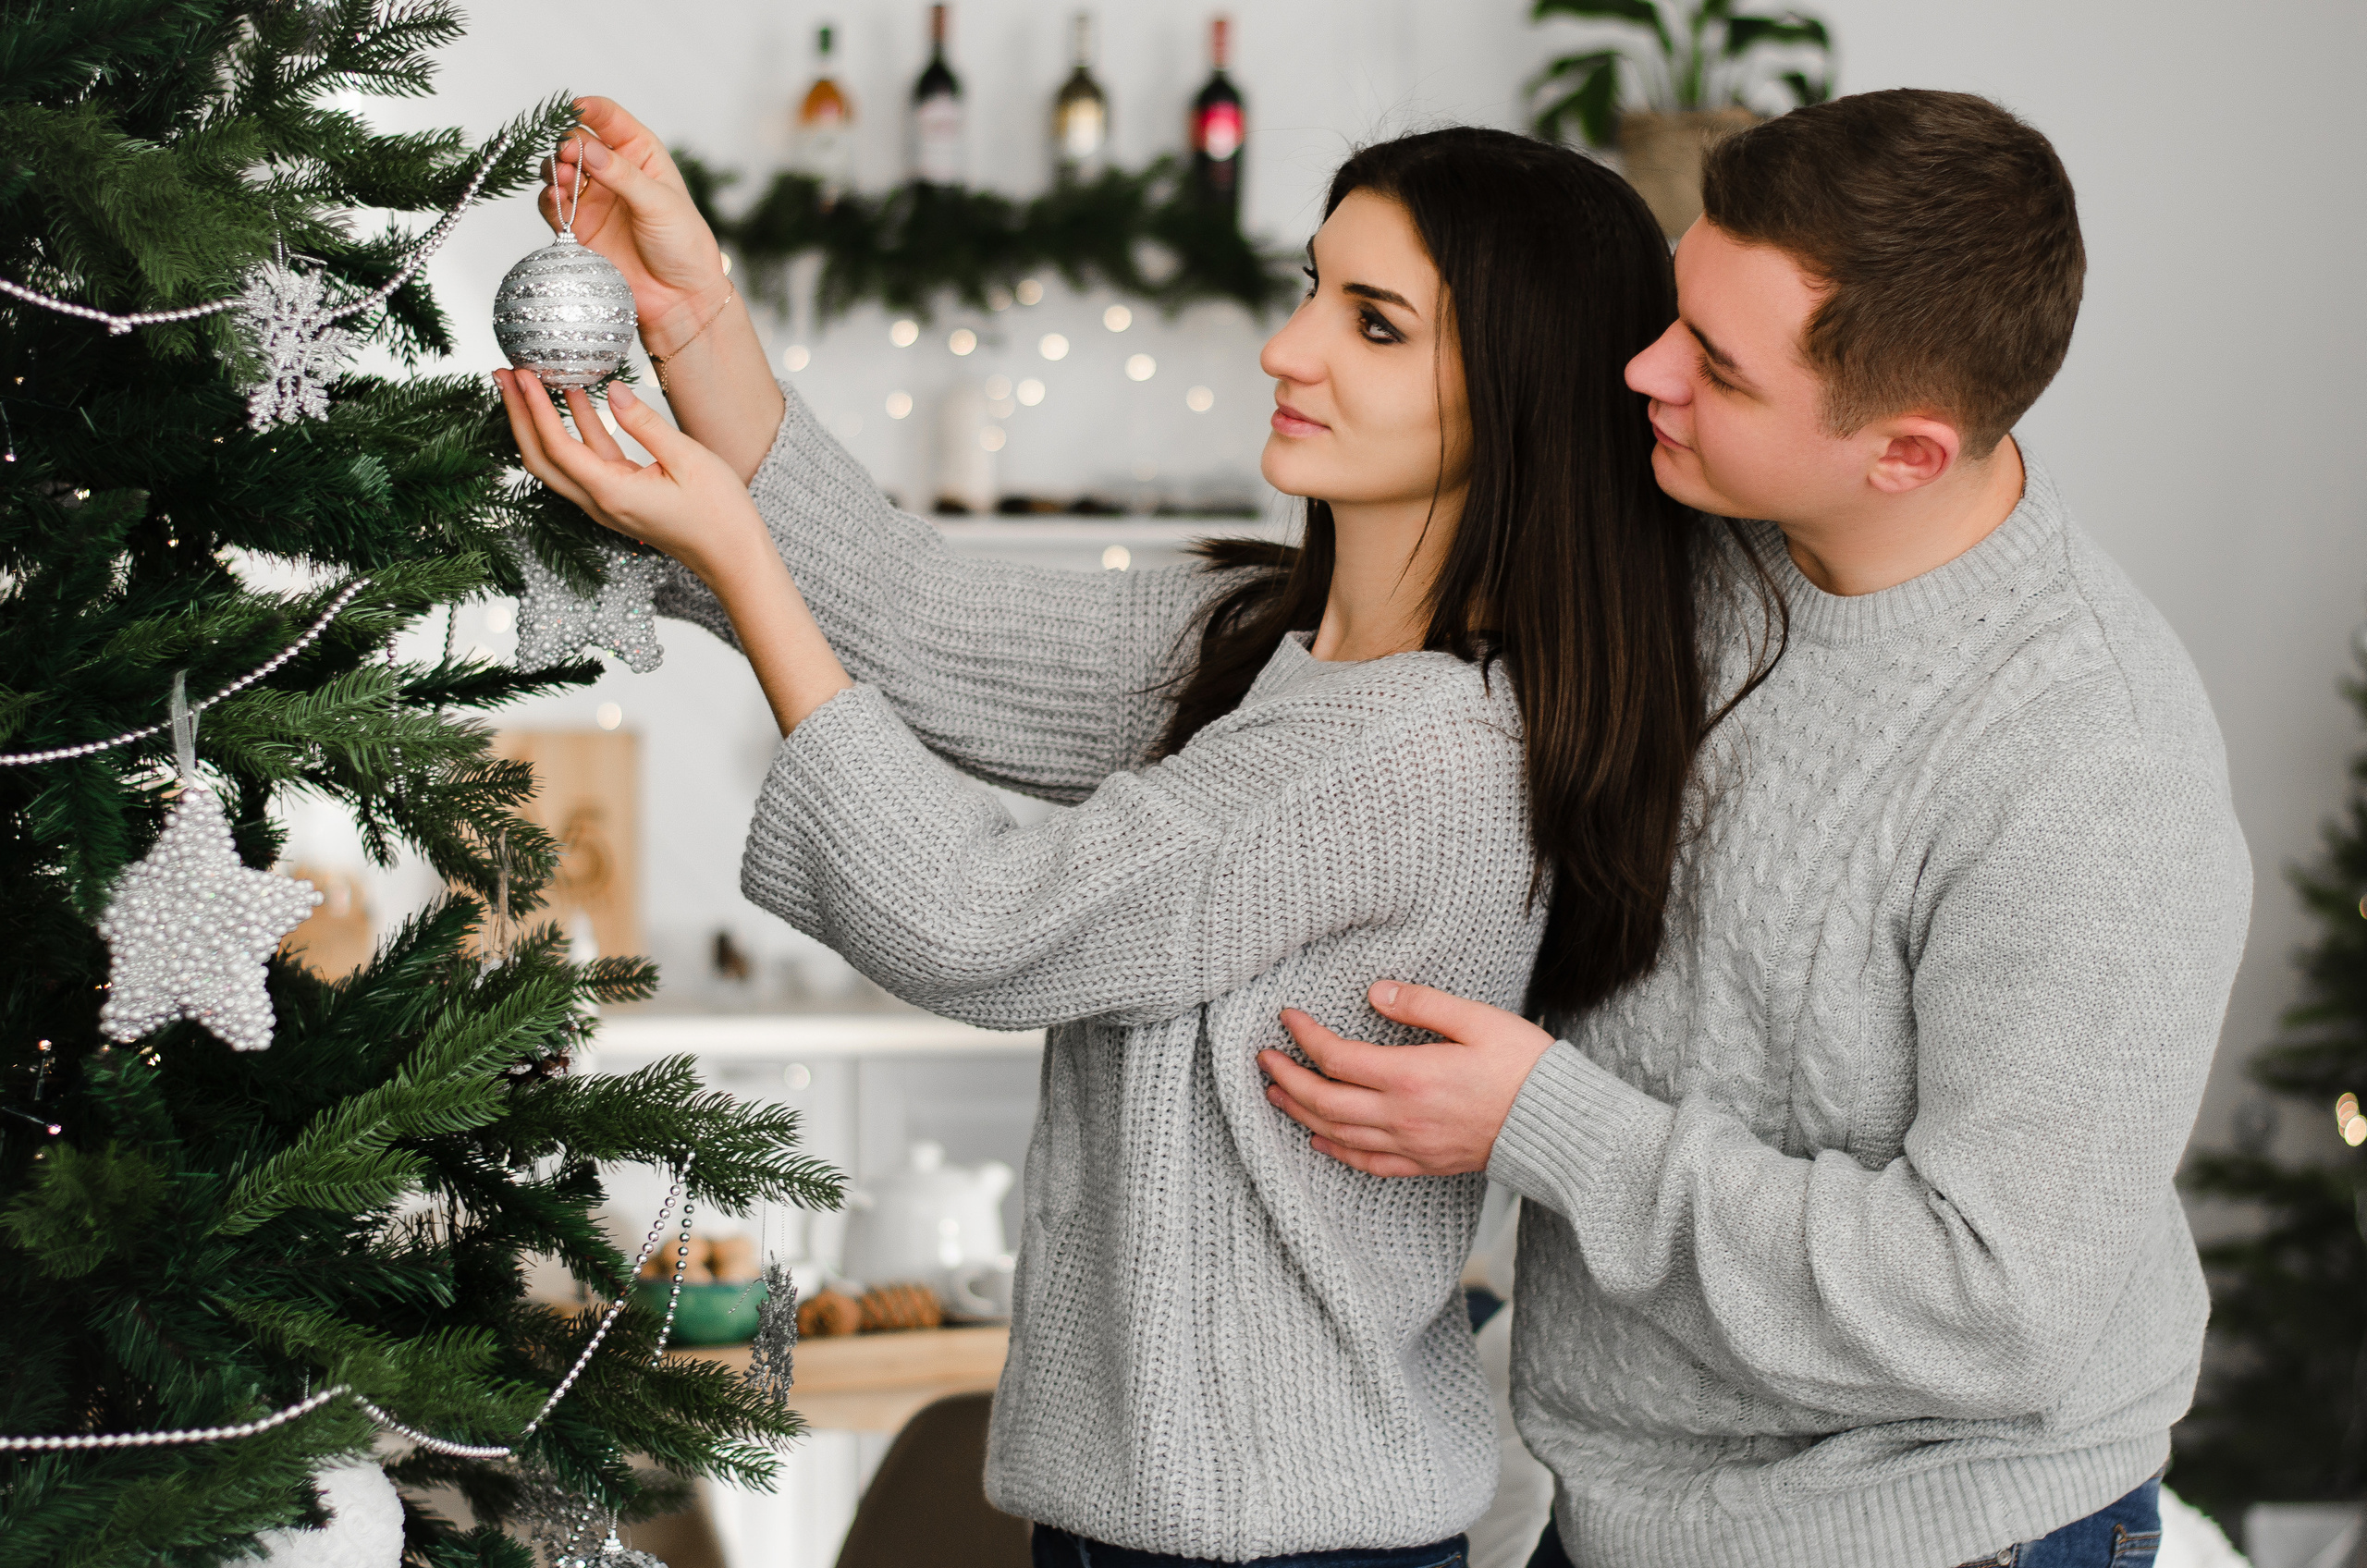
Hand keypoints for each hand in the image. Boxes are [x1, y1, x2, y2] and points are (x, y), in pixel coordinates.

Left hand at [492, 371, 761, 584]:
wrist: (734, 557)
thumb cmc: (719, 514)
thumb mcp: (688, 459)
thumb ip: (644, 423)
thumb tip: (611, 390)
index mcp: (612, 493)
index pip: (557, 447)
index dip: (535, 408)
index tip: (521, 374)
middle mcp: (600, 503)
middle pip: (540, 458)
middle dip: (518, 415)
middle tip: (502, 374)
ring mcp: (607, 503)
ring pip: (559, 460)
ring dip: (540, 421)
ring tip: (526, 382)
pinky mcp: (619, 498)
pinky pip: (586, 462)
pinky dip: (575, 430)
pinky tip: (576, 400)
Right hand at [546, 98, 730, 357]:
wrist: (679, 297)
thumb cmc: (683, 244)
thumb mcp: (659, 203)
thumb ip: (621, 175)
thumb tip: (586, 149)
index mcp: (640, 154)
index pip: (609, 118)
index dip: (589, 109)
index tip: (573, 108)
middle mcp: (613, 171)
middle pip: (576, 141)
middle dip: (567, 142)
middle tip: (568, 154)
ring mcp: (593, 198)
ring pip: (559, 170)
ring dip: (555, 168)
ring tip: (563, 177)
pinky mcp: (578, 226)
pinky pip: (553, 205)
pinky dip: (548, 198)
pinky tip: (556, 198)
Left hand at [1258, 981, 1556, 1176]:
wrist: (1559, 1125)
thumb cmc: (1525, 1067)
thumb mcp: (1478, 1020)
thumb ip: (1423, 1004)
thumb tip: (1377, 992)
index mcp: (1410, 1076)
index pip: (1336, 1058)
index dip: (1305, 1037)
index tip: (1287, 1017)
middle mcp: (1402, 1117)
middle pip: (1325, 1101)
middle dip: (1287, 1079)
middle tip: (1263, 1059)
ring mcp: (1411, 1146)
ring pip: (1338, 1136)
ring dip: (1301, 1115)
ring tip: (1276, 1095)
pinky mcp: (1425, 1164)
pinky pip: (1369, 1165)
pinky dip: (1337, 1153)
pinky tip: (1320, 1142)